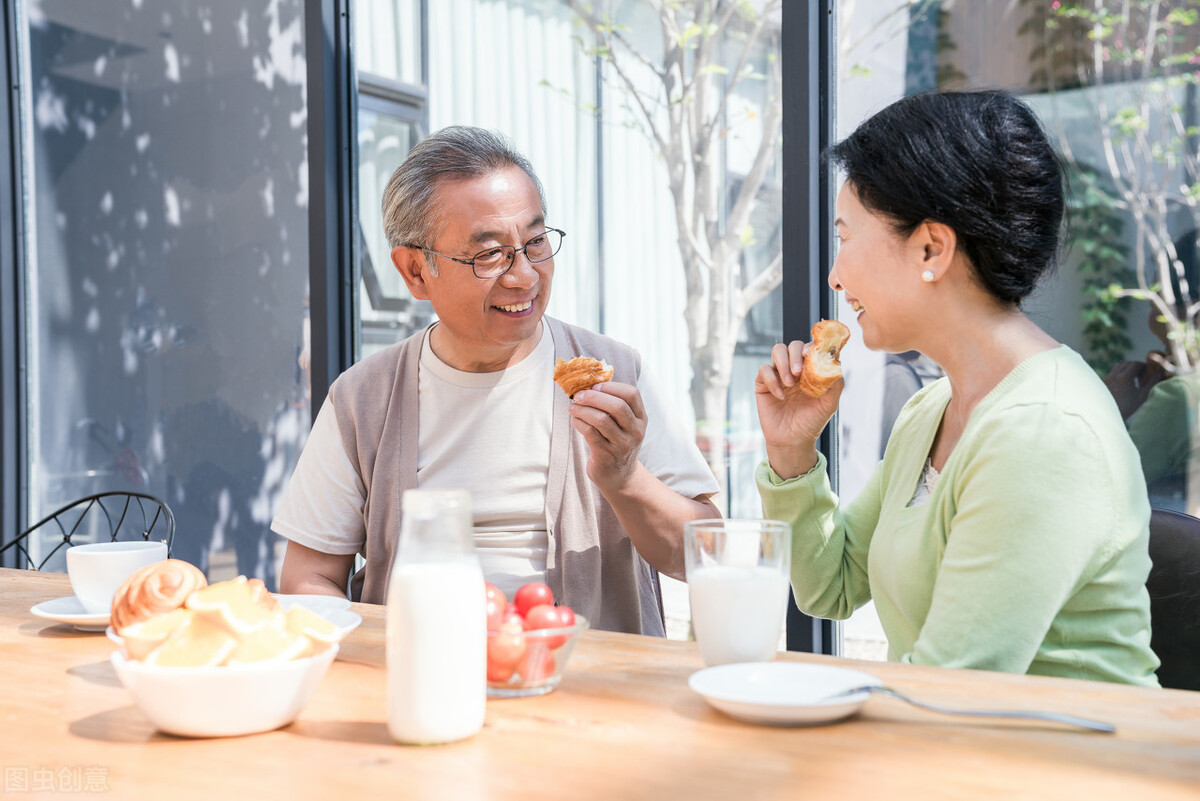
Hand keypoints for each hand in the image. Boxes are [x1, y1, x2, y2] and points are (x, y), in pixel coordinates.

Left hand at [567, 381, 645, 492]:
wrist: (619, 476)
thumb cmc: (616, 442)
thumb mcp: (624, 425)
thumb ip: (613, 405)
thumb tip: (588, 384)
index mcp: (641, 418)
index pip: (632, 394)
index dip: (611, 387)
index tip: (594, 386)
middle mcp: (635, 431)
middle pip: (617, 406)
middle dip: (594, 397)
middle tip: (578, 395)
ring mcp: (622, 445)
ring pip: (602, 420)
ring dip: (583, 410)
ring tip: (572, 408)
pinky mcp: (607, 456)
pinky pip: (590, 433)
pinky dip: (579, 423)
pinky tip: (574, 420)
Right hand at [755, 340, 842, 478]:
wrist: (792, 441)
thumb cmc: (811, 422)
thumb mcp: (829, 404)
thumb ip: (835, 384)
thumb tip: (837, 363)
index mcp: (811, 371)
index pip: (811, 349)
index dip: (812, 346)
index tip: (812, 354)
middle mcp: (795, 369)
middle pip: (793, 346)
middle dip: (795, 354)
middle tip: (799, 372)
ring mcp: (778, 374)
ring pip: (777, 350)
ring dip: (784, 363)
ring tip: (790, 383)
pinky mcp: (763, 383)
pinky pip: (764, 370)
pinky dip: (772, 380)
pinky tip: (780, 396)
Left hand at [1103, 358, 1166, 418]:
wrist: (1108, 416)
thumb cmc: (1128, 407)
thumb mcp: (1142, 395)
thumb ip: (1152, 383)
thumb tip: (1160, 372)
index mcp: (1125, 377)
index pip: (1136, 364)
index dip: (1144, 366)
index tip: (1148, 371)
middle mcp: (1114, 375)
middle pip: (1127, 363)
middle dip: (1136, 366)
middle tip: (1142, 373)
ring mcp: (1107, 378)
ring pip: (1119, 366)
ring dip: (1127, 368)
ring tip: (1134, 377)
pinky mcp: (1103, 382)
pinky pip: (1113, 372)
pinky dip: (1120, 373)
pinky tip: (1124, 383)